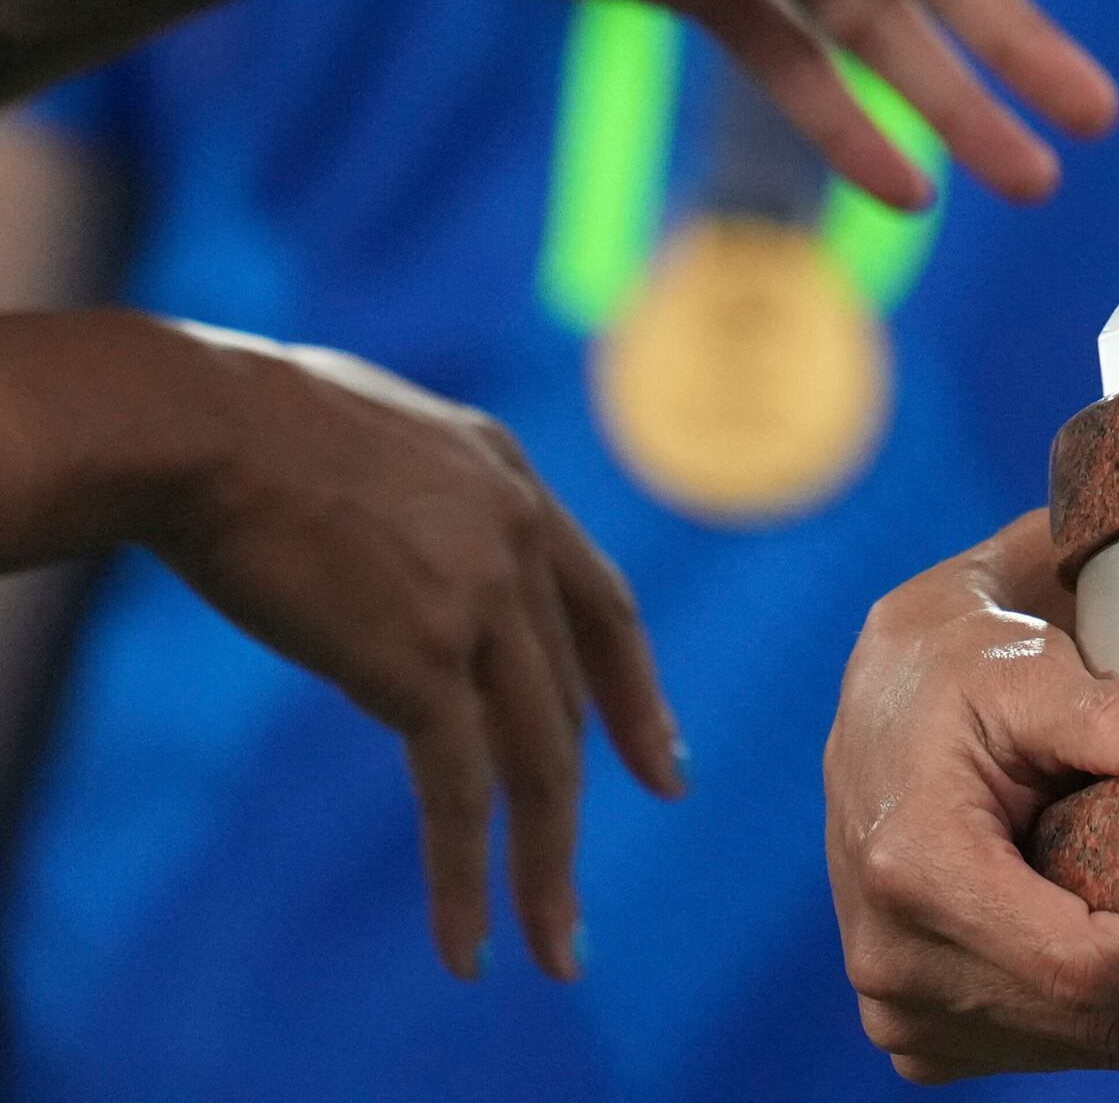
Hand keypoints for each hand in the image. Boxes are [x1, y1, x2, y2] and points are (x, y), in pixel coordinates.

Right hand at [115, 322, 679, 978]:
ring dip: (545, 870)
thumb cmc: (250, 420)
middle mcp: (518, 542)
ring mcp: (479, 605)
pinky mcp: (420, 661)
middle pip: (568, 702)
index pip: (601, 610)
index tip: (663, 762)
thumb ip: (418, 496)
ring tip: (557, 950)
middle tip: (580, 893)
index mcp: (513, 484)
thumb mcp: (378, 439)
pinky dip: (468, 879)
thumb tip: (395, 533)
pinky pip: (462, 794)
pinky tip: (469, 945)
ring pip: (538, 764)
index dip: (633, 694)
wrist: (204, 426)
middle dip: (584, 801)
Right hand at [827, 514, 1118, 1075]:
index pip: (1082, 964)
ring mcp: (909, 1006)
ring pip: (1093, 1047)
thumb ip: (1102, 709)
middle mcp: (899, 961)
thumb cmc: (953, 667)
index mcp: (915, 873)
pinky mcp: (934, 1022)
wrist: (884, 699)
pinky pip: (1063, 1042)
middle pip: (1099, 1022)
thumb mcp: (1020, 666)